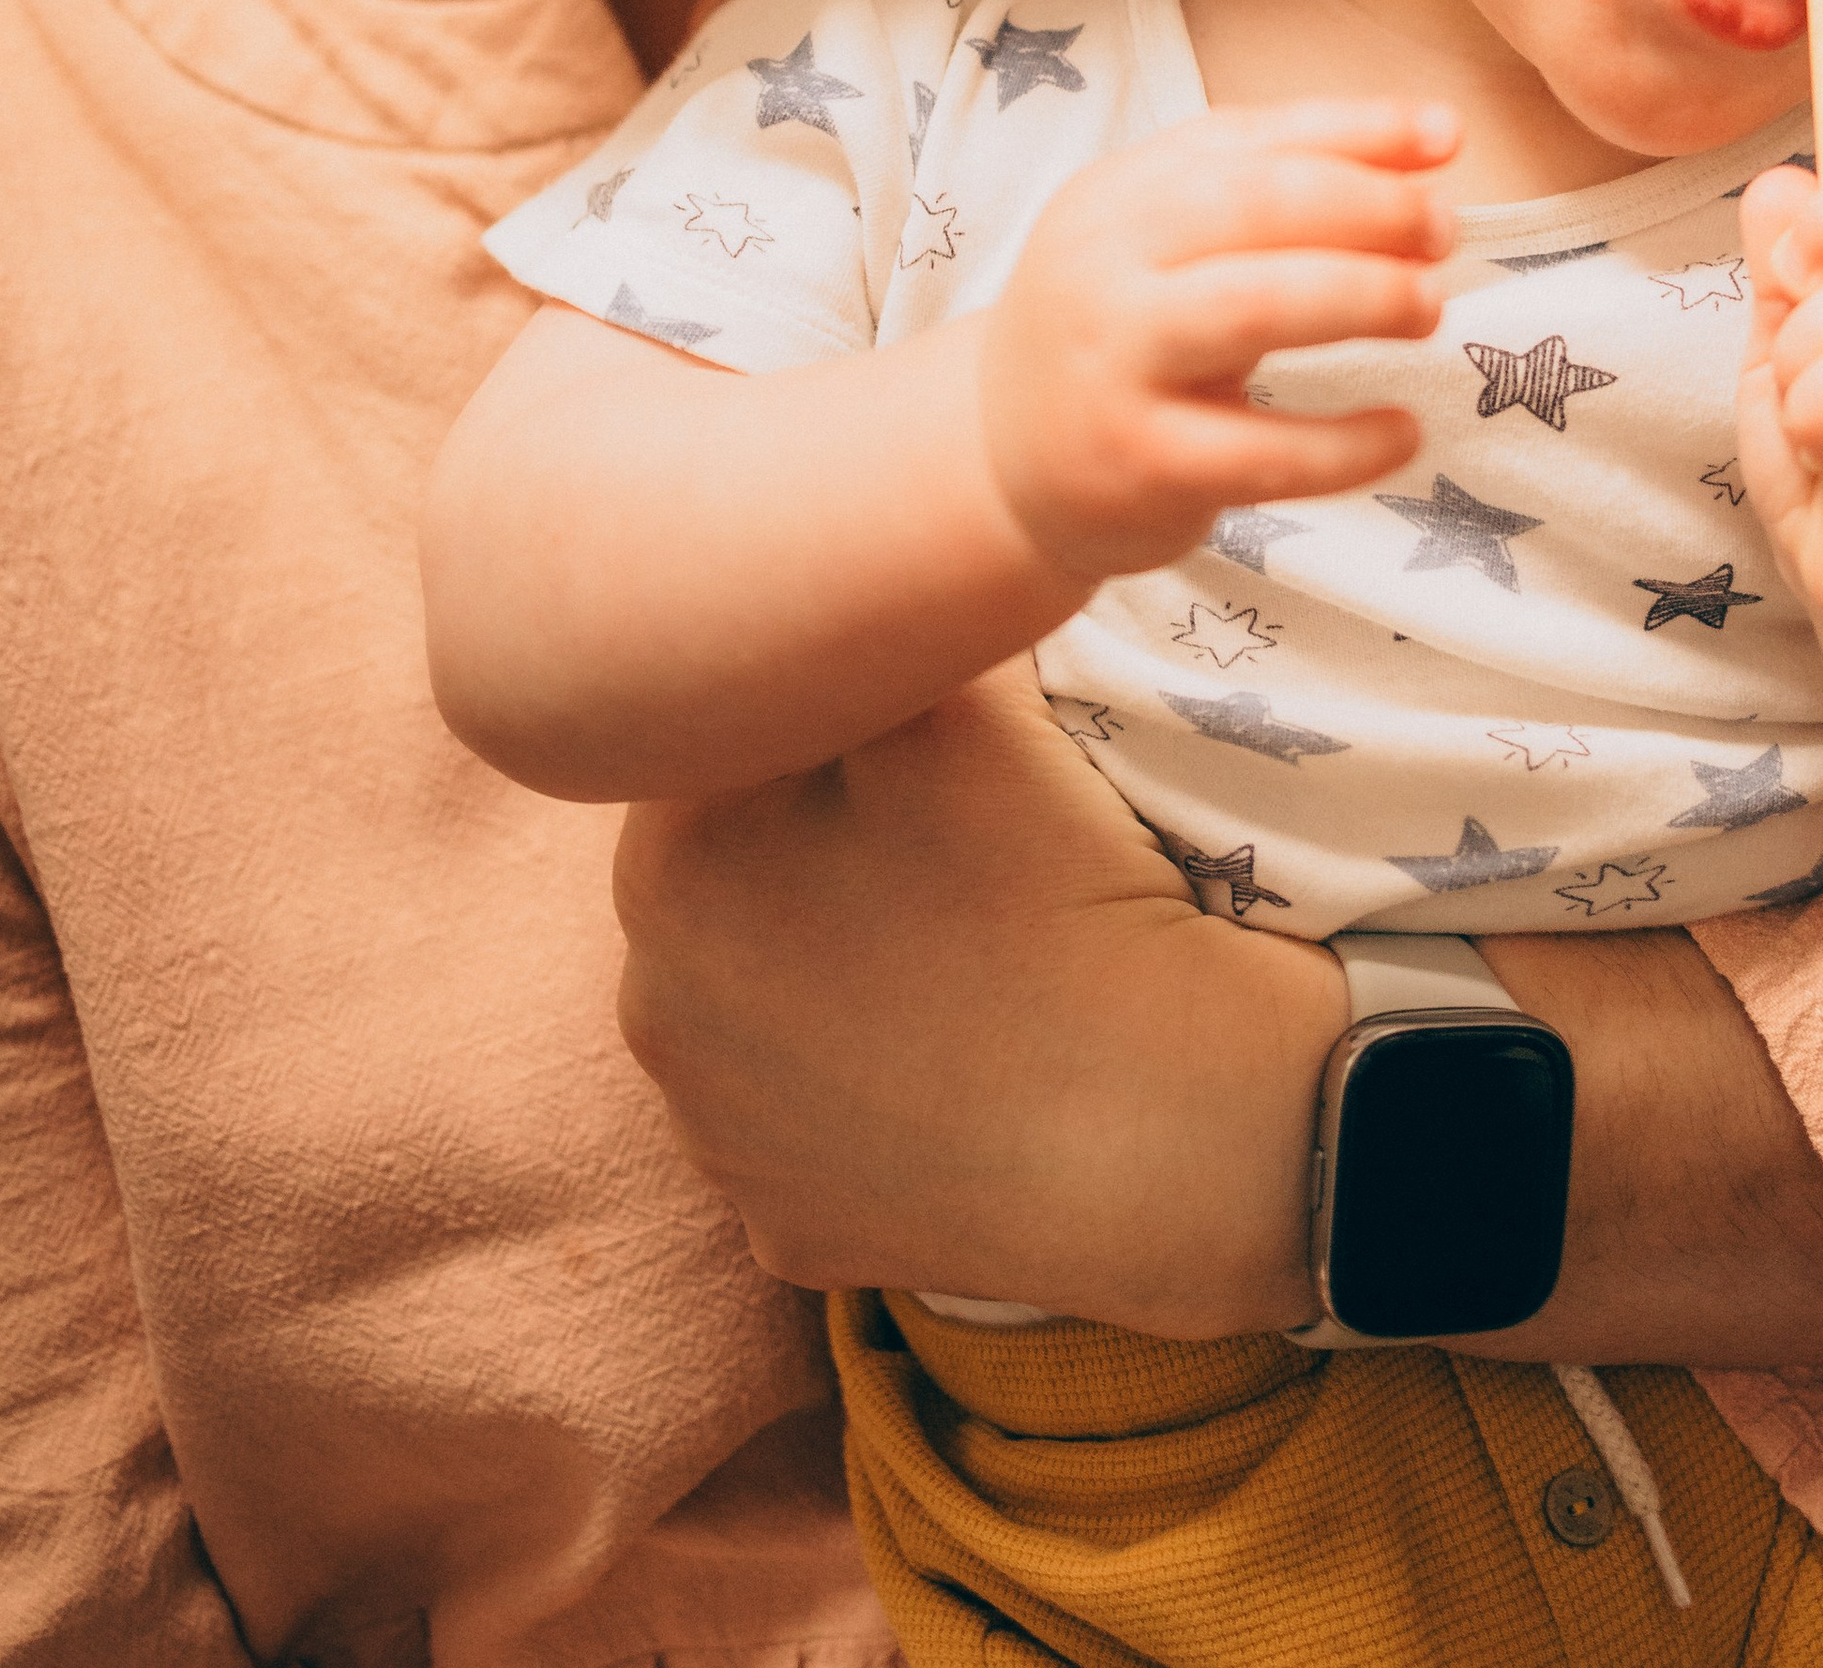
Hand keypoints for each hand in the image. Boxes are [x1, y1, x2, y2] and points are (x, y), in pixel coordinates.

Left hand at [613, 660, 1341, 1331]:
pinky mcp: (791, 1233)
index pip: (721, 741)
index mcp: (662, 867)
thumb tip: (827, 590)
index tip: (912, 730)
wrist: (1173, 1125)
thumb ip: (861, 640)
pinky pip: (818, 1122)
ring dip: (833, 965)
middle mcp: (649, 1013)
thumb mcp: (951, 699)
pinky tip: (958, 1057)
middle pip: (731, 876)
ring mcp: (716, 1144)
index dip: (820, 722)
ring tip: (963, 946)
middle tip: (950, 837)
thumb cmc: (1055, 887)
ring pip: (766, 1000)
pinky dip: (874, 1090)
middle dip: (810, 844)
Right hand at [980, 99, 1451, 577]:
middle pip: (1253, 208)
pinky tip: (1404, 431)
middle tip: (1445, 231)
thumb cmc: (1121, 330)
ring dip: (1362, 297)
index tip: (1446, 137)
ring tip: (1430, 306)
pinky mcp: (1139, 464)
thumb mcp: (1161, 238)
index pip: (1248, 141)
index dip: (1357, 130)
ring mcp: (1115, 365)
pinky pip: (1262, 451)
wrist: (1003, 458)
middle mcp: (1104, 266)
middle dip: (1369, 209)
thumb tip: (1430, 144)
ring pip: (1253, 308)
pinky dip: (1347, 442)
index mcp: (1118, 194)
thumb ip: (1273, 184)